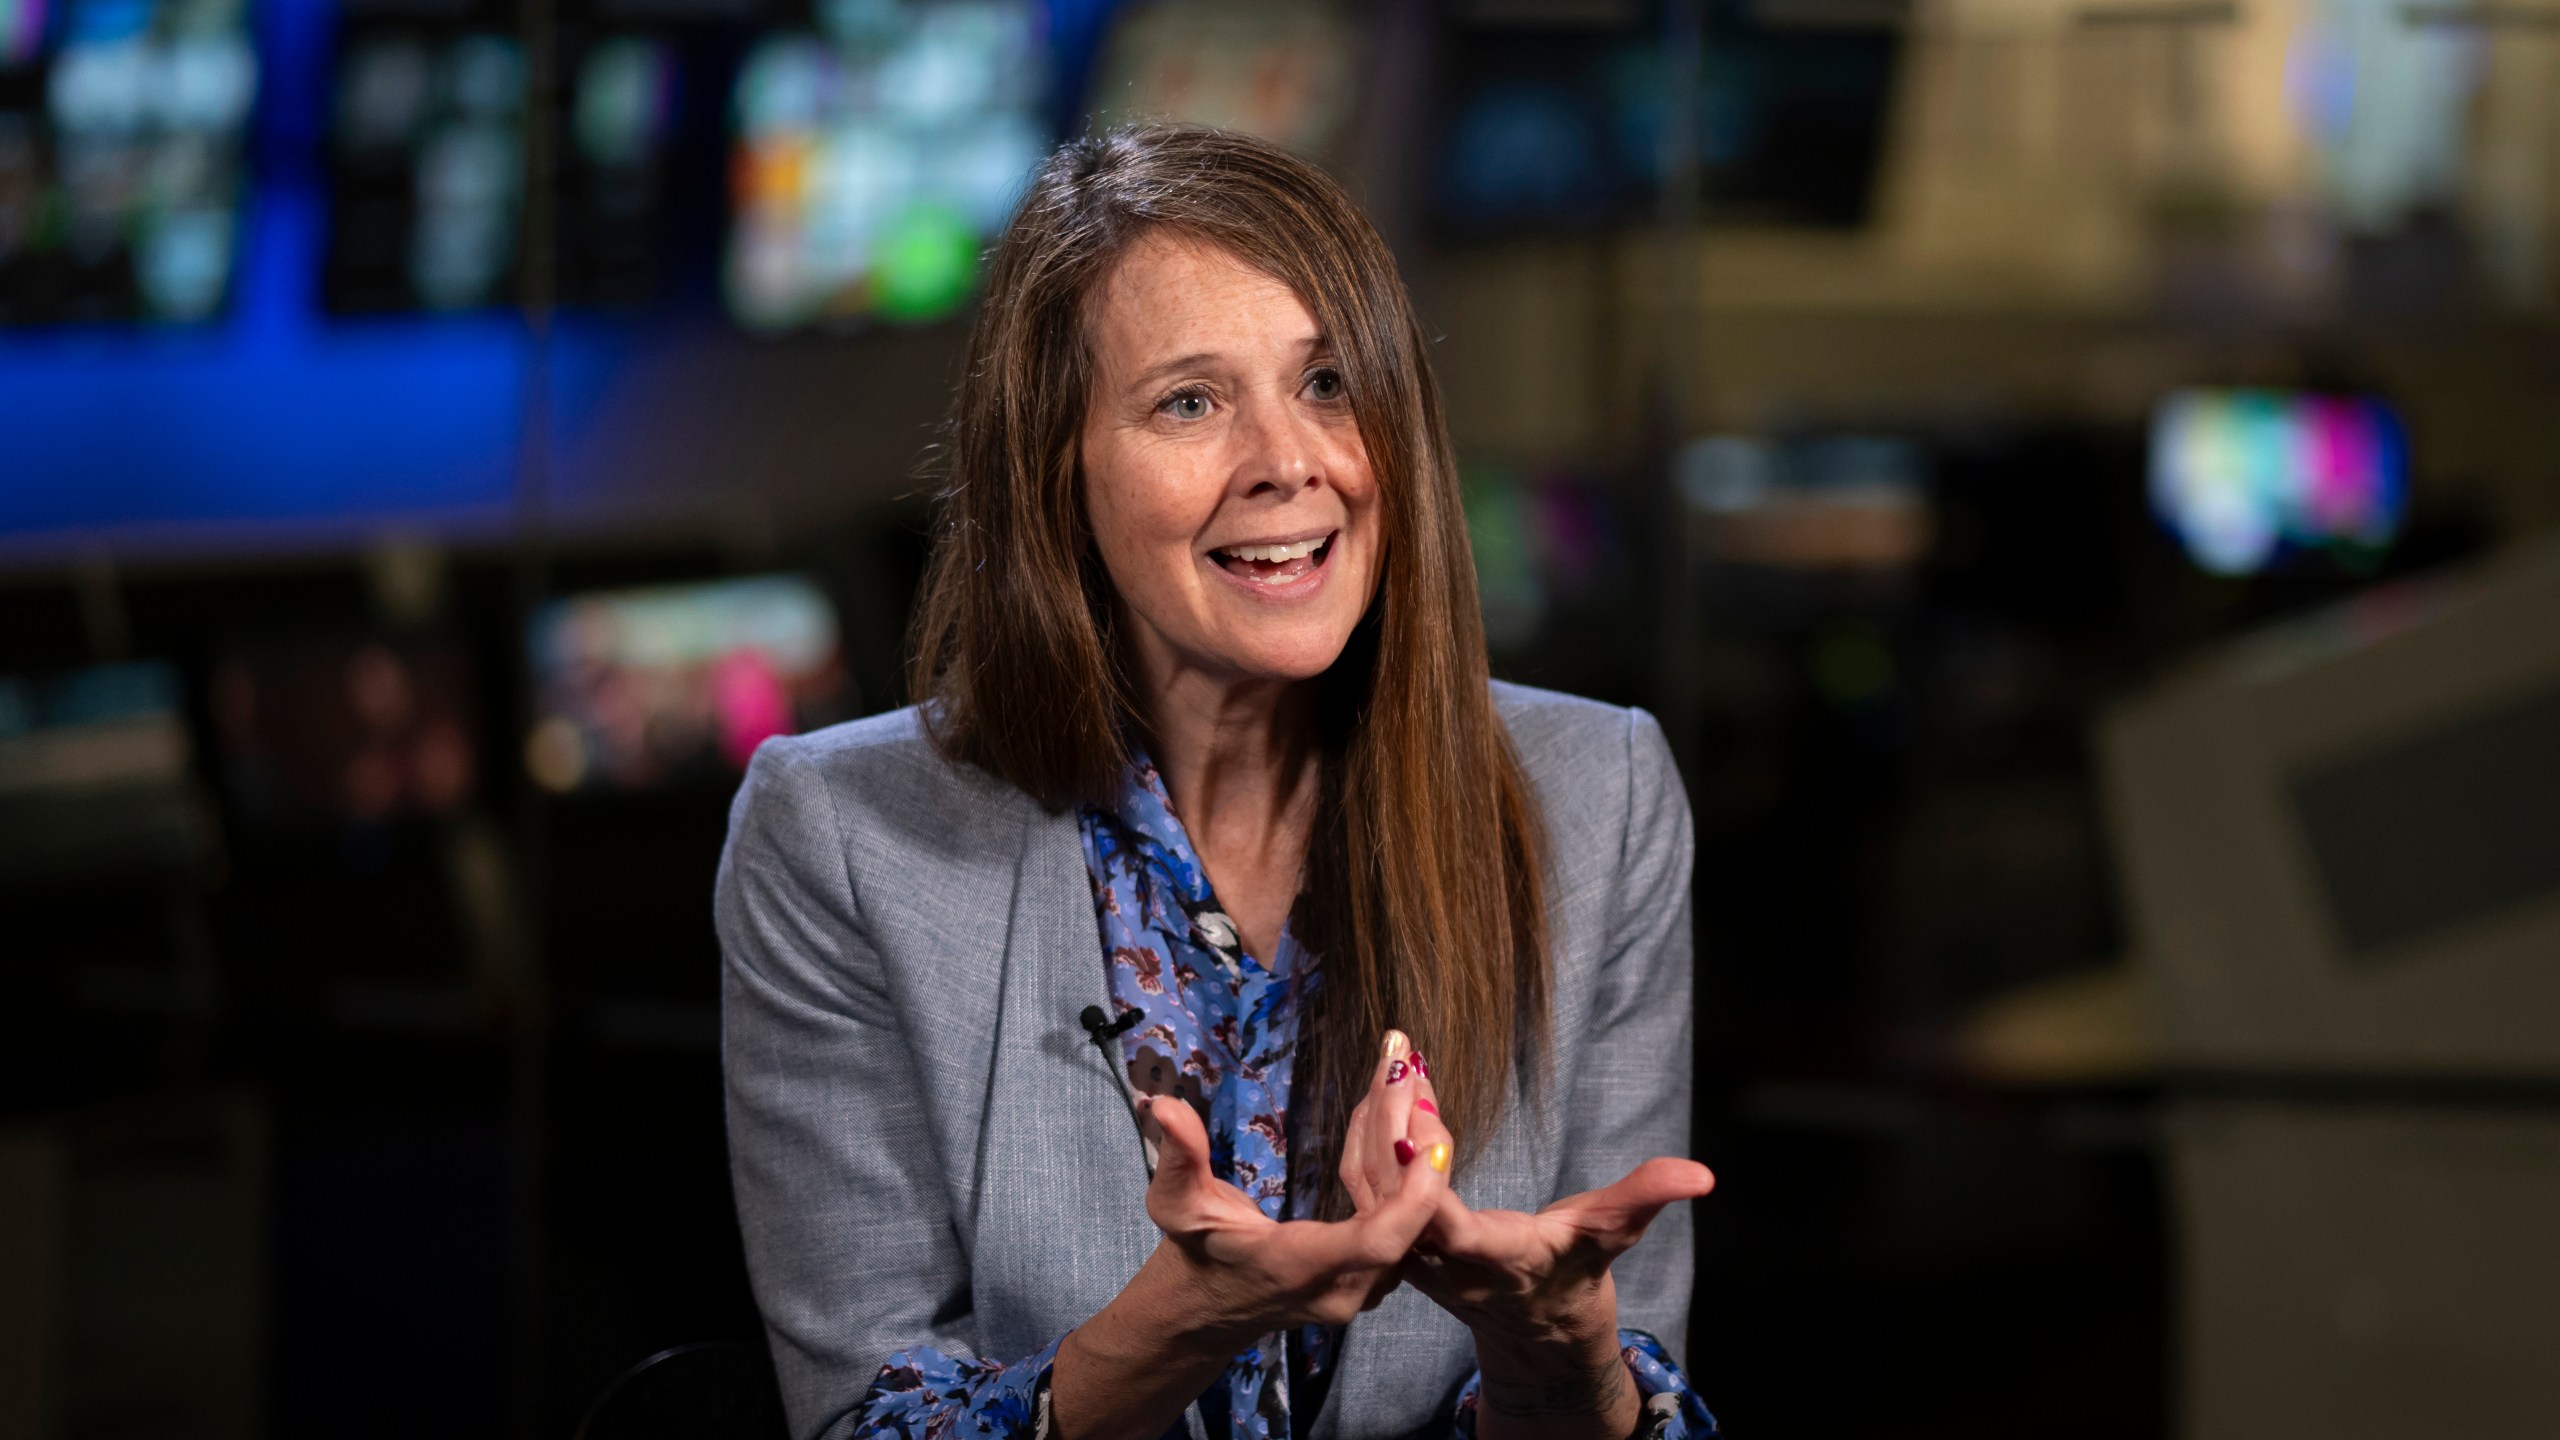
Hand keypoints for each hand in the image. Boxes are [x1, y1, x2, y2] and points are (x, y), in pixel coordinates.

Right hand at [1141, 1076, 1443, 1338]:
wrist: (1203, 1310)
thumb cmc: (1192, 1254)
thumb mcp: (1175, 1203)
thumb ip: (1178, 1156)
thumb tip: (1163, 1107)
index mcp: (1299, 1267)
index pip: (1377, 1241)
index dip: (1415, 1197)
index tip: (1432, 1142)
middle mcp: (1342, 1288)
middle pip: (1407, 1224)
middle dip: (1422, 1150)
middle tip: (1417, 1076)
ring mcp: (1362, 1288)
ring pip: (1413, 1224)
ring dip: (1419, 1156)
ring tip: (1413, 1084)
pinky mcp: (1370, 1277)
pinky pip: (1403, 1226)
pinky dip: (1408, 1173)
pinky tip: (1401, 1118)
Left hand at [1339, 1054, 1714, 1437]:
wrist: (1535, 1329)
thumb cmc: (1576, 1272)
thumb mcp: (1615, 1233)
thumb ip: (1648, 1197)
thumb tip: (1703, 1177)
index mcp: (1489, 1259)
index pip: (1438, 1219)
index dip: (1422, 1165)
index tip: (1423, 1100)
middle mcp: (1435, 1261)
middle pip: (1388, 1192)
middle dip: (1387, 1117)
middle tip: (1399, 1052)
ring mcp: (1406, 1252)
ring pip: (1366, 1184)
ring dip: (1373, 1115)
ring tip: (1392, 1054)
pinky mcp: (1392, 1237)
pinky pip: (1363, 1185)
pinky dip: (1367, 1132)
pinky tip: (1384, 1088)